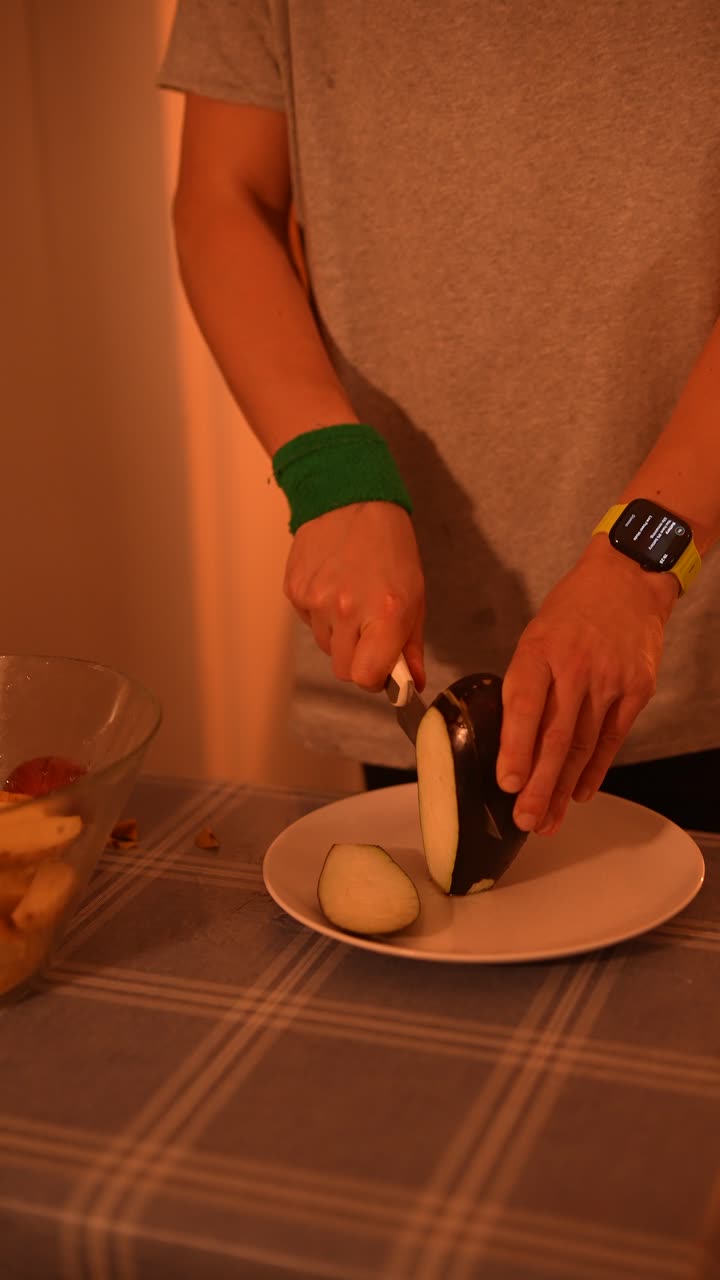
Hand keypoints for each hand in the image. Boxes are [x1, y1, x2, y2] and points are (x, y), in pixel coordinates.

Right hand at [283, 501, 425, 690]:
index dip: (374, 678)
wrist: (350, 499)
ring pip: (326, 646)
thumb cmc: (390, 547)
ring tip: (351, 598)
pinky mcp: (294, 590)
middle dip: (358, 659)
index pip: (365, 678)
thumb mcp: (415, 595)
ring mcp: (315, 600)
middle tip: (369, 631)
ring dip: (339, 635)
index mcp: (384, 613)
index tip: (382, 666)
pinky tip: (333, 585)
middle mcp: (346, 610)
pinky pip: (308, 622)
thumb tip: (412, 684)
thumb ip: (411, 645)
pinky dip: (320, 614)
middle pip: (343, 670)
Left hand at [495, 538, 678, 834]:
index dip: (516, 749)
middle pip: (556, 737)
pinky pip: (612, 739)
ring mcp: (609, 681)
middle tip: (524, 820)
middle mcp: (575, 668)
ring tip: (547, 820)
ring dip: (563, 788)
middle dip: (539, 785)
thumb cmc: (570, 614)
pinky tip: (580, 794)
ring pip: (584, 746)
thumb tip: (510, 742)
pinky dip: (595, 770)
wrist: (627, 583)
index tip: (507, 783)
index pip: (526, 707)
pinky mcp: (635, 690)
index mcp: (539, 653)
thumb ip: (524, 686)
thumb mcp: (534, 639)